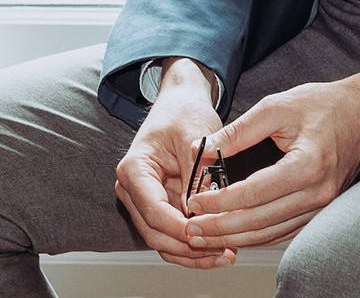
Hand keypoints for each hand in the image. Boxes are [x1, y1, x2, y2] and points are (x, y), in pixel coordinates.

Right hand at [114, 59, 235, 268]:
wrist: (183, 103)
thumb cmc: (186, 113)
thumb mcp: (195, 138)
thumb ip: (195, 176)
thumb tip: (199, 214)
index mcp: (134, 169)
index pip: (153, 211)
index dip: (180, 229)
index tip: (207, 236)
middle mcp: (133, 189)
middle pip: (155, 233)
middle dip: (189, 247)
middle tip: (223, 252)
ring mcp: (146, 201)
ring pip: (164, 241)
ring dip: (193, 253)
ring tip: (226, 255)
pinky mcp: (162, 207)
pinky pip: (174, 234)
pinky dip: (194, 245)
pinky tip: (220, 248)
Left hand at [179, 67, 359, 249]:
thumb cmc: (324, 104)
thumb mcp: (278, 105)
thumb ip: (238, 131)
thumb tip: (201, 151)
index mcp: (308, 165)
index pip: (254, 193)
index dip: (220, 201)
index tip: (194, 202)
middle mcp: (318, 193)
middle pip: (260, 222)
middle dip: (220, 228)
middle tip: (190, 229)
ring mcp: (322, 205)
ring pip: (271, 233)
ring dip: (235, 237)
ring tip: (204, 236)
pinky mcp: (320, 209)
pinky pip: (284, 230)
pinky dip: (256, 235)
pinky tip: (234, 233)